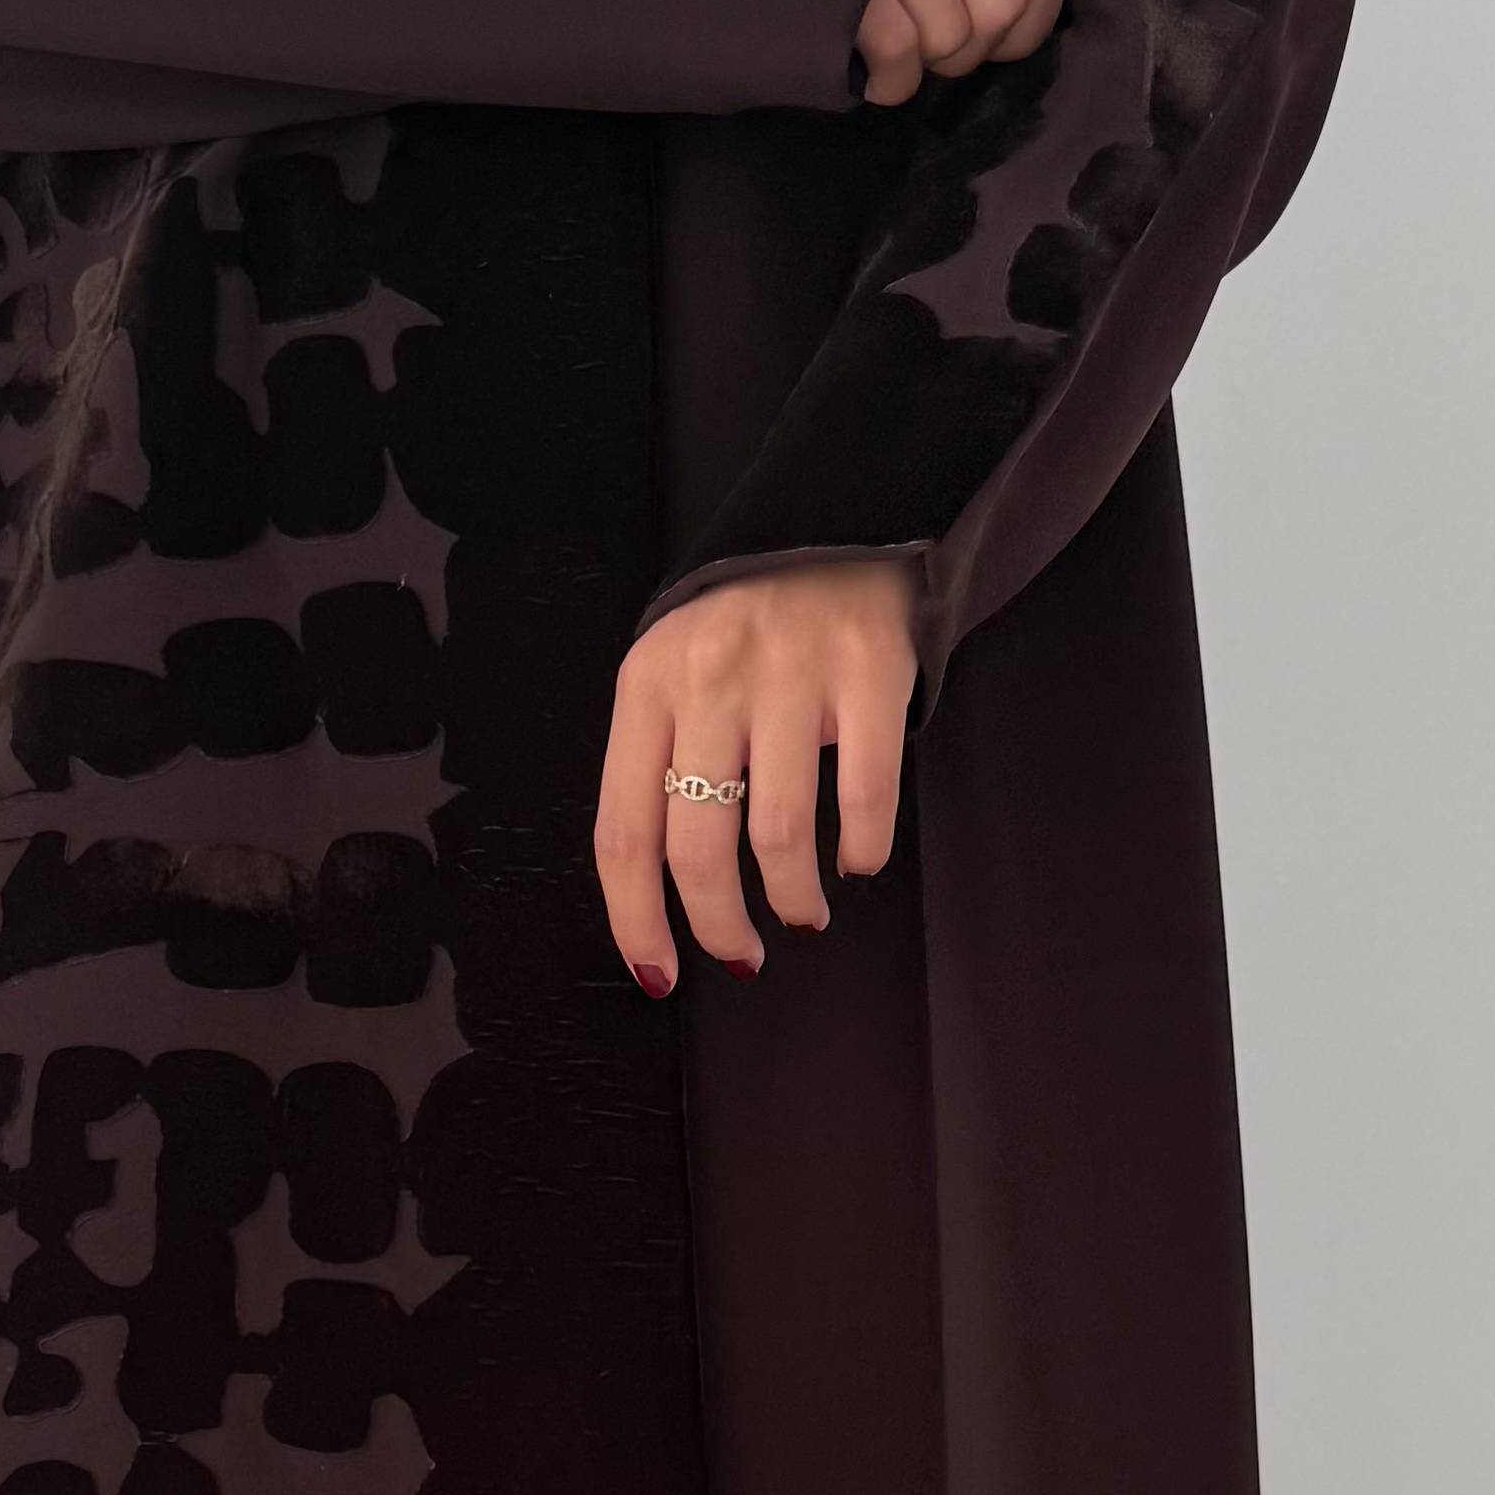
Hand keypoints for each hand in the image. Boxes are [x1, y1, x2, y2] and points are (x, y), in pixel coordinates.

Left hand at [593, 557, 921, 983]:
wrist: (836, 521)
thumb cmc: (745, 627)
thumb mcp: (676, 675)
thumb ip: (661, 760)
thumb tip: (663, 893)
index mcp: (647, 688)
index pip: (624, 831)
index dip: (636, 919)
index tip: (660, 973)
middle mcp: (711, 678)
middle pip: (697, 845)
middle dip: (719, 925)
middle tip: (742, 955)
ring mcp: (792, 672)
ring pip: (779, 833)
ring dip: (793, 896)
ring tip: (803, 910)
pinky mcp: (870, 668)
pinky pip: (867, 795)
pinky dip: (864, 849)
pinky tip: (858, 858)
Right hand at [858, 0, 1072, 104]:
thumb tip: (1011, 10)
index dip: (1030, 23)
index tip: (998, 43)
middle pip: (1000, 4)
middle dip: (968, 51)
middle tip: (926, 46)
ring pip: (951, 32)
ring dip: (922, 65)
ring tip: (885, 46)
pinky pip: (900, 51)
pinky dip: (891, 81)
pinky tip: (868, 70)